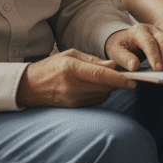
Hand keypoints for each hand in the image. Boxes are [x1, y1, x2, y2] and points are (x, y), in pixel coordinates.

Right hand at [16, 48, 135, 107]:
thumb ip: (93, 61)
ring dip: (111, 89)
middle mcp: (73, 86)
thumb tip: (113, 66)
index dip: (118, 79)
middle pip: (104, 87)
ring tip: (114, 79)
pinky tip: (101, 87)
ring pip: (101, 95)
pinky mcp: (74, 107)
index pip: (100, 76)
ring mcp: (73, 99)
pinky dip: (102, 94)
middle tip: (130, 78)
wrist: (29, 87)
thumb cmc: (51, 67)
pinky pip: (95, 101)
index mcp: (71, 69)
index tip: (133, 82)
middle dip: (119, 83)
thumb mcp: (70, 55)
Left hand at [106, 11, 162, 71]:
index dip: (154, 55)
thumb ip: (124, 58)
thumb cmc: (117, 46)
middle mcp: (151, 29)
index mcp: (138, 30)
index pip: (148, 41)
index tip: (158, 69)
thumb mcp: (114, 52)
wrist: (121, 40)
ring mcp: (160, 33)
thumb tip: (135, 66)